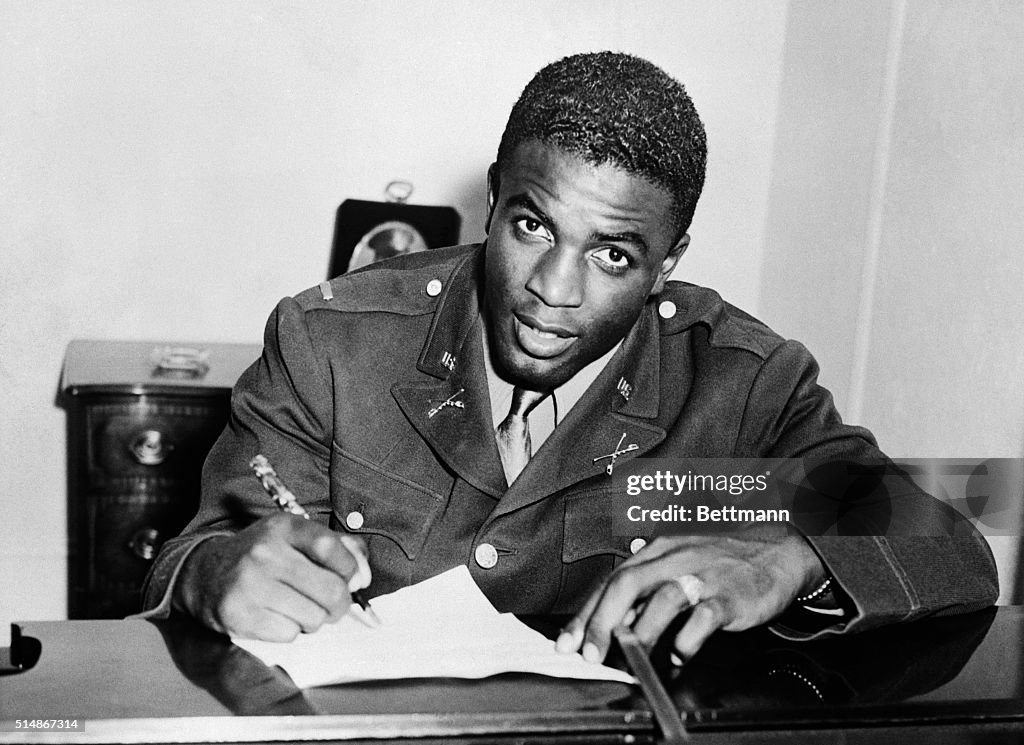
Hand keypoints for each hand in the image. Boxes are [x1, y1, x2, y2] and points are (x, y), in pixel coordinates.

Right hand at [173, 514, 370, 640]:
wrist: (206, 574)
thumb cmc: (264, 557)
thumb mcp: (298, 538)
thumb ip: (341, 549)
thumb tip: (363, 576)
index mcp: (284, 528)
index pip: (332, 548)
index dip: (351, 569)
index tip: (351, 578)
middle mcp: (265, 553)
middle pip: (330, 590)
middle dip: (338, 603)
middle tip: (330, 604)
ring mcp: (250, 585)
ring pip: (314, 618)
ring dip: (313, 619)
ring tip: (298, 607)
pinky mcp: (239, 615)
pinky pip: (290, 635)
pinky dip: (291, 631)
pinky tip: (277, 616)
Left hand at [555, 530, 824, 663]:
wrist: (778, 550)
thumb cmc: (722, 562)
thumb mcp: (678, 564)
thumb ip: (647, 590)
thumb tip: (609, 622)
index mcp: (658, 551)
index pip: (611, 580)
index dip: (586, 612)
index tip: (568, 641)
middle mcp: (675, 558)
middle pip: (628, 584)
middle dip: (602, 621)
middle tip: (590, 654)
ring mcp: (704, 575)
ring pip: (663, 599)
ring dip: (640, 632)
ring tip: (630, 659)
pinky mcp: (732, 595)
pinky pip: (705, 617)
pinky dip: (688, 640)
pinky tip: (679, 657)